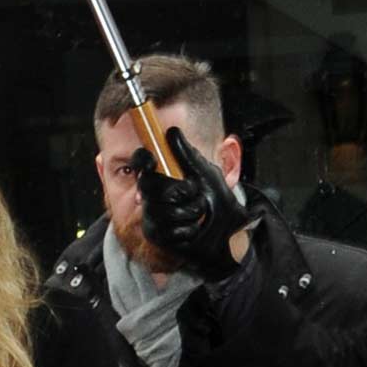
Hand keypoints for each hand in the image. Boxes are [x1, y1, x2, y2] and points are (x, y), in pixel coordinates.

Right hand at [132, 124, 249, 279]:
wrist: (226, 235)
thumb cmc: (218, 205)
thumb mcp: (208, 175)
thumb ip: (189, 155)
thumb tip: (172, 132)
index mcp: (162, 176)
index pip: (140, 162)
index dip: (142, 159)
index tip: (152, 161)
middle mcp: (152, 195)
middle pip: (149, 185)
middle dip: (179, 190)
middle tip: (194, 193)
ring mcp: (151, 215)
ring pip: (161, 209)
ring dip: (189, 211)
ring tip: (198, 214)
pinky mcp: (155, 235)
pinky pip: (167, 228)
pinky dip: (188, 228)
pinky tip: (193, 229)